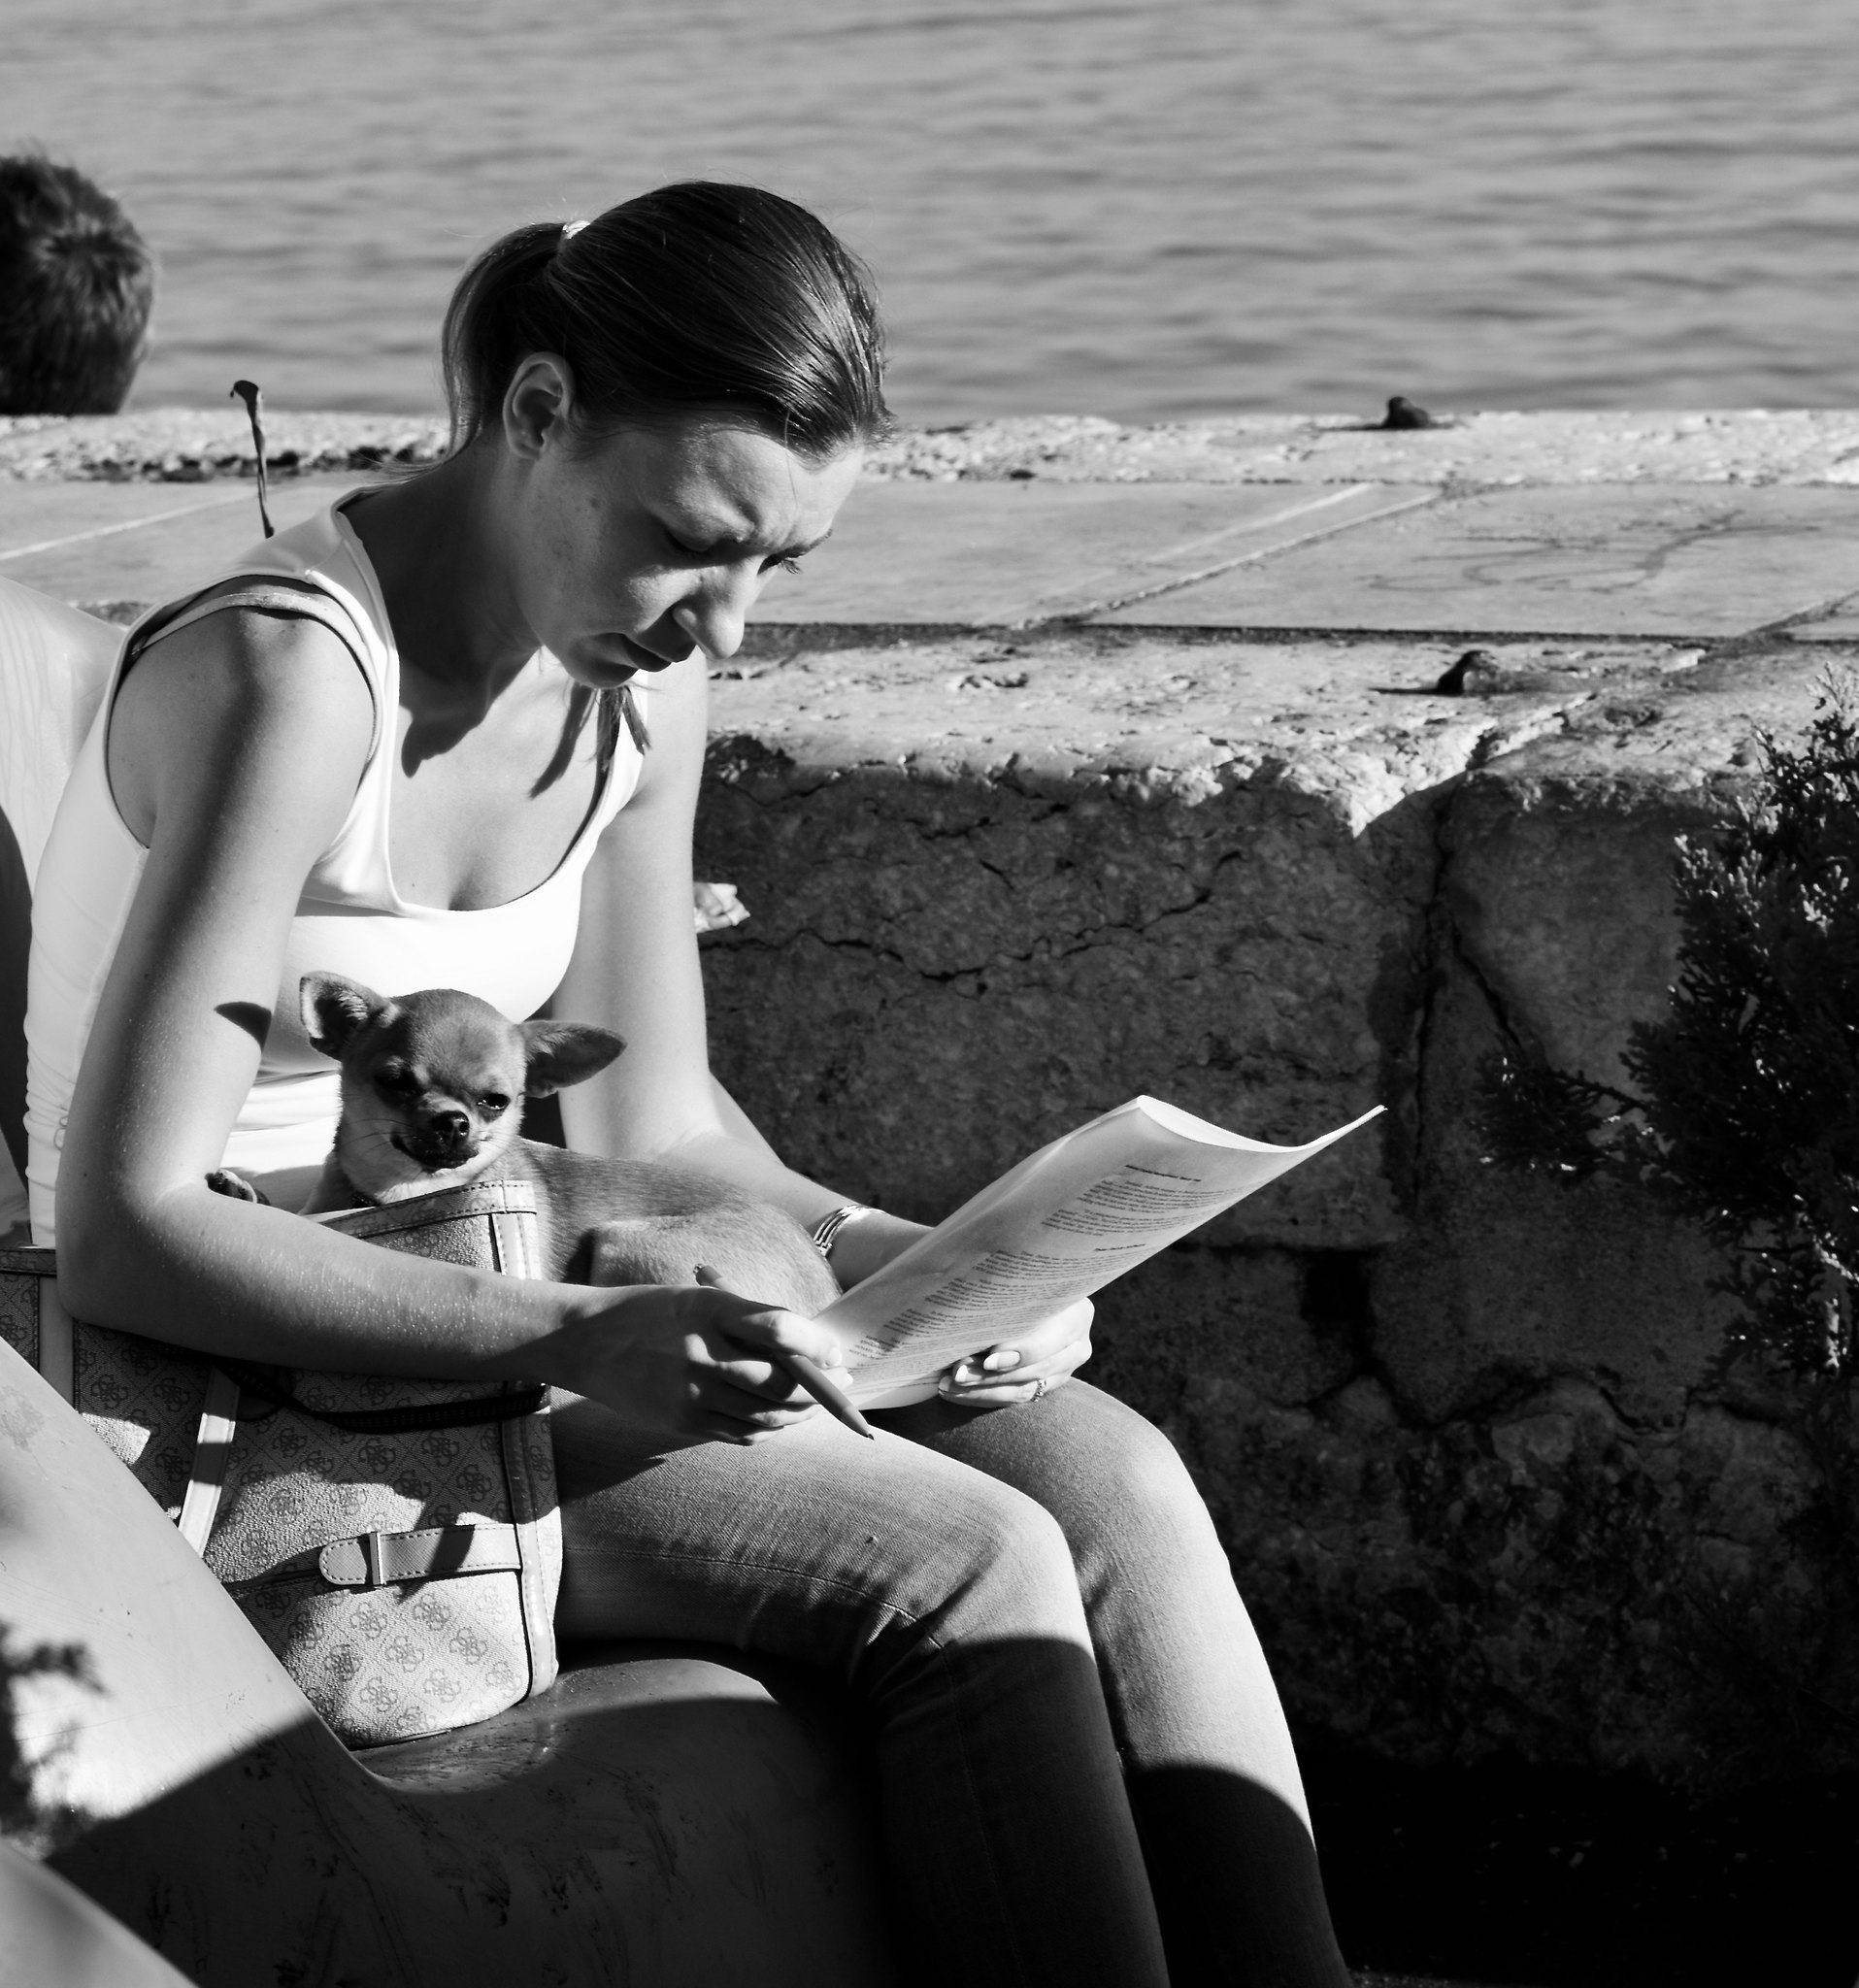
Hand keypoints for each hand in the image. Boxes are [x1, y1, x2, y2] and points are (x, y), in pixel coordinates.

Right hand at [555, 1273, 847, 1445]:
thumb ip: (750, 1320)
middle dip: (821, 1387)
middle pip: (780, 1382)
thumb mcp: (701, 1298)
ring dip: (802, 1413)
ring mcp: (690, 1393)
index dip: (818, 1346)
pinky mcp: (682, 1422)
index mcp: (710, 1310)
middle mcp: (701, 1353)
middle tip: (843, 1381)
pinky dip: (770, 1428)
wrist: (588, 1342)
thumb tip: (810, 1346)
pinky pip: (741, 1433)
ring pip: (766, 1415)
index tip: (838, 1353)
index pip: (779, 1329)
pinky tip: (782, 1417)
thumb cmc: (654, 1312)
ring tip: (818, 1403)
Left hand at [935, 1299, 1093, 1408]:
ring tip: (949, 1384)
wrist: (1031, 1296)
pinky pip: (1015, 1399)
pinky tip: (955, 1392)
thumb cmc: (1017, 1284)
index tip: (988, 1359)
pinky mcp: (1047, 1386)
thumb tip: (966, 1317)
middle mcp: (1077, 1345)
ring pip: (1024, 1390)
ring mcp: (1065, 1370)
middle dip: (992, 1375)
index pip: (1051, 1339)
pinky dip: (983, 1395)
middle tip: (958, 1374)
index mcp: (1077, 1312)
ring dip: (982, 1390)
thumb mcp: (1019, 1287)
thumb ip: (1004, 1300)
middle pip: (1036, 1369)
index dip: (1022, 1352)